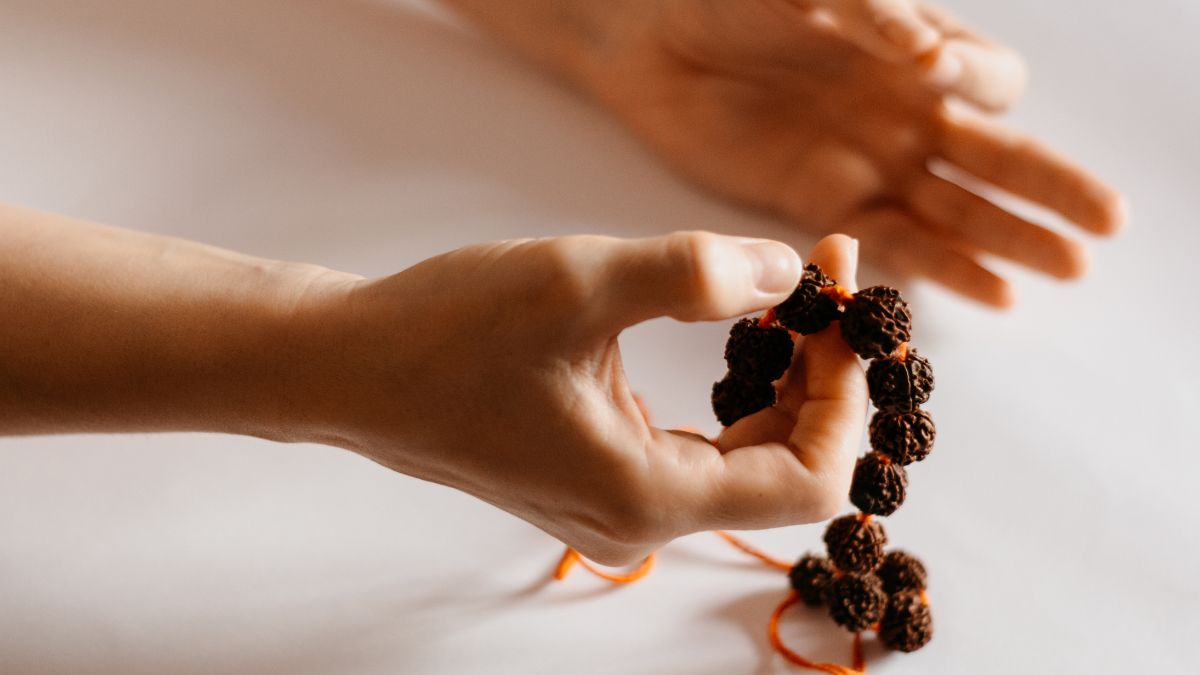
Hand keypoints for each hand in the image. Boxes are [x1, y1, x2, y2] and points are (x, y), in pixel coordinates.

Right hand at [291, 232, 865, 564]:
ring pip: (747, 457)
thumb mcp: (578, 282)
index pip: (811, 477)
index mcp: (648, 495)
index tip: (848, 301)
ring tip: (785, 296)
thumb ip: (696, 273)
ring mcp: (618, 502)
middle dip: (822, 373)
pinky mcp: (599, 474)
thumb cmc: (445, 331)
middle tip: (824, 278)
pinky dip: (734, 390)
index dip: (848, 392)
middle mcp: (641, 518)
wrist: (351, 366)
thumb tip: (792, 272)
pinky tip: (734, 331)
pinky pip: (700, 448)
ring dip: (782, 378)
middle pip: (786, 466)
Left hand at [575, 0, 1123, 306]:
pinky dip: (942, 268)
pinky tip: (993, 292)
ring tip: (1069, 269)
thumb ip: (873, 15)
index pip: (989, 80)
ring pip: (956, 210)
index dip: (980, 85)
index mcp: (913, 52)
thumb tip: (928, 56)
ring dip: (1011, 239)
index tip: (940, 81)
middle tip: (1104, 224)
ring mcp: (867, 162)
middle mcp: (903, 112)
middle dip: (1049, 188)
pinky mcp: (823, 204)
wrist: (653, 41)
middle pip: (995, 157)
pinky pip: (894, 242)